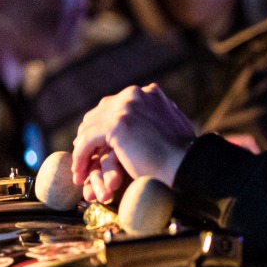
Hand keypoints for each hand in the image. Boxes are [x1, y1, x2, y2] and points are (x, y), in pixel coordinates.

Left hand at [71, 84, 196, 202]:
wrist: (187, 165)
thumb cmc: (183, 156)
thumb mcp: (171, 127)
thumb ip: (155, 119)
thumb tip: (146, 123)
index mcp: (148, 93)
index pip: (114, 106)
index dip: (102, 127)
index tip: (96, 147)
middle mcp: (135, 94)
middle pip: (98, 114)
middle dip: (89, 137)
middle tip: (83, 158)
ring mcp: (125, 107)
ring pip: (90, 128)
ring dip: (82, 150)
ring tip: (80, 170)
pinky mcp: (116, 124)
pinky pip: (87, 141)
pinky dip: (80, 158)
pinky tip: (79, 173)